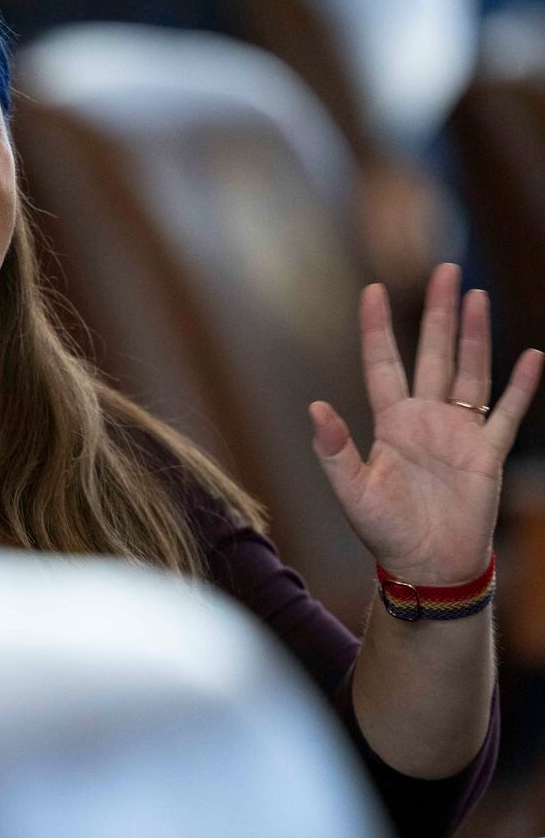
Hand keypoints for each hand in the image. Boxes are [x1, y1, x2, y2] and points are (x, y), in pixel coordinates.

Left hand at [310, 264, 542, 584]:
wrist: (427, 567)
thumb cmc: (384, 533)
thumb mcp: (351, 492)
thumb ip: (334, 450)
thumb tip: (314, 408)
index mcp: (389, 423)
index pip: (382, 363)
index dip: (378, 328)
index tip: (374, 289)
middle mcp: (425, 419)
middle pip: (433, 353)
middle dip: (438, 313)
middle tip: (445, 270)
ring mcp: (459, 432)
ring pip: (470, 371)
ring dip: (475, 335)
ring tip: (478, 296)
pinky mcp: (487, 454)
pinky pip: (507, 412)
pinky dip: (522, 386)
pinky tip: (532, 355)